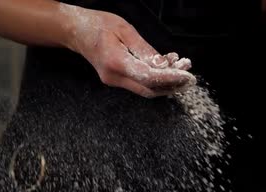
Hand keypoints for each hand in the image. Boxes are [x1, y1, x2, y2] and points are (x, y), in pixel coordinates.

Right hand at [60, 4, 195, 97]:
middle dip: (171, 85)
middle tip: (189, 77)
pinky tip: (165, 67)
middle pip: (148, 90)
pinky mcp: (116, 80)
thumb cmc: (98, 26)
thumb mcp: (125, 31)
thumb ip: (145, 50)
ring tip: (181, 69)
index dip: (170, 78)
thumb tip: (163, 65)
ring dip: (165, 82)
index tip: (186, 76)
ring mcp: (114, 81)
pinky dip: (155, 79)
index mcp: (116, 63)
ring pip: (145, 89)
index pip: (148, 77)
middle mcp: (114, 77)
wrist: (76, 32)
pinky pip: (138, 83)